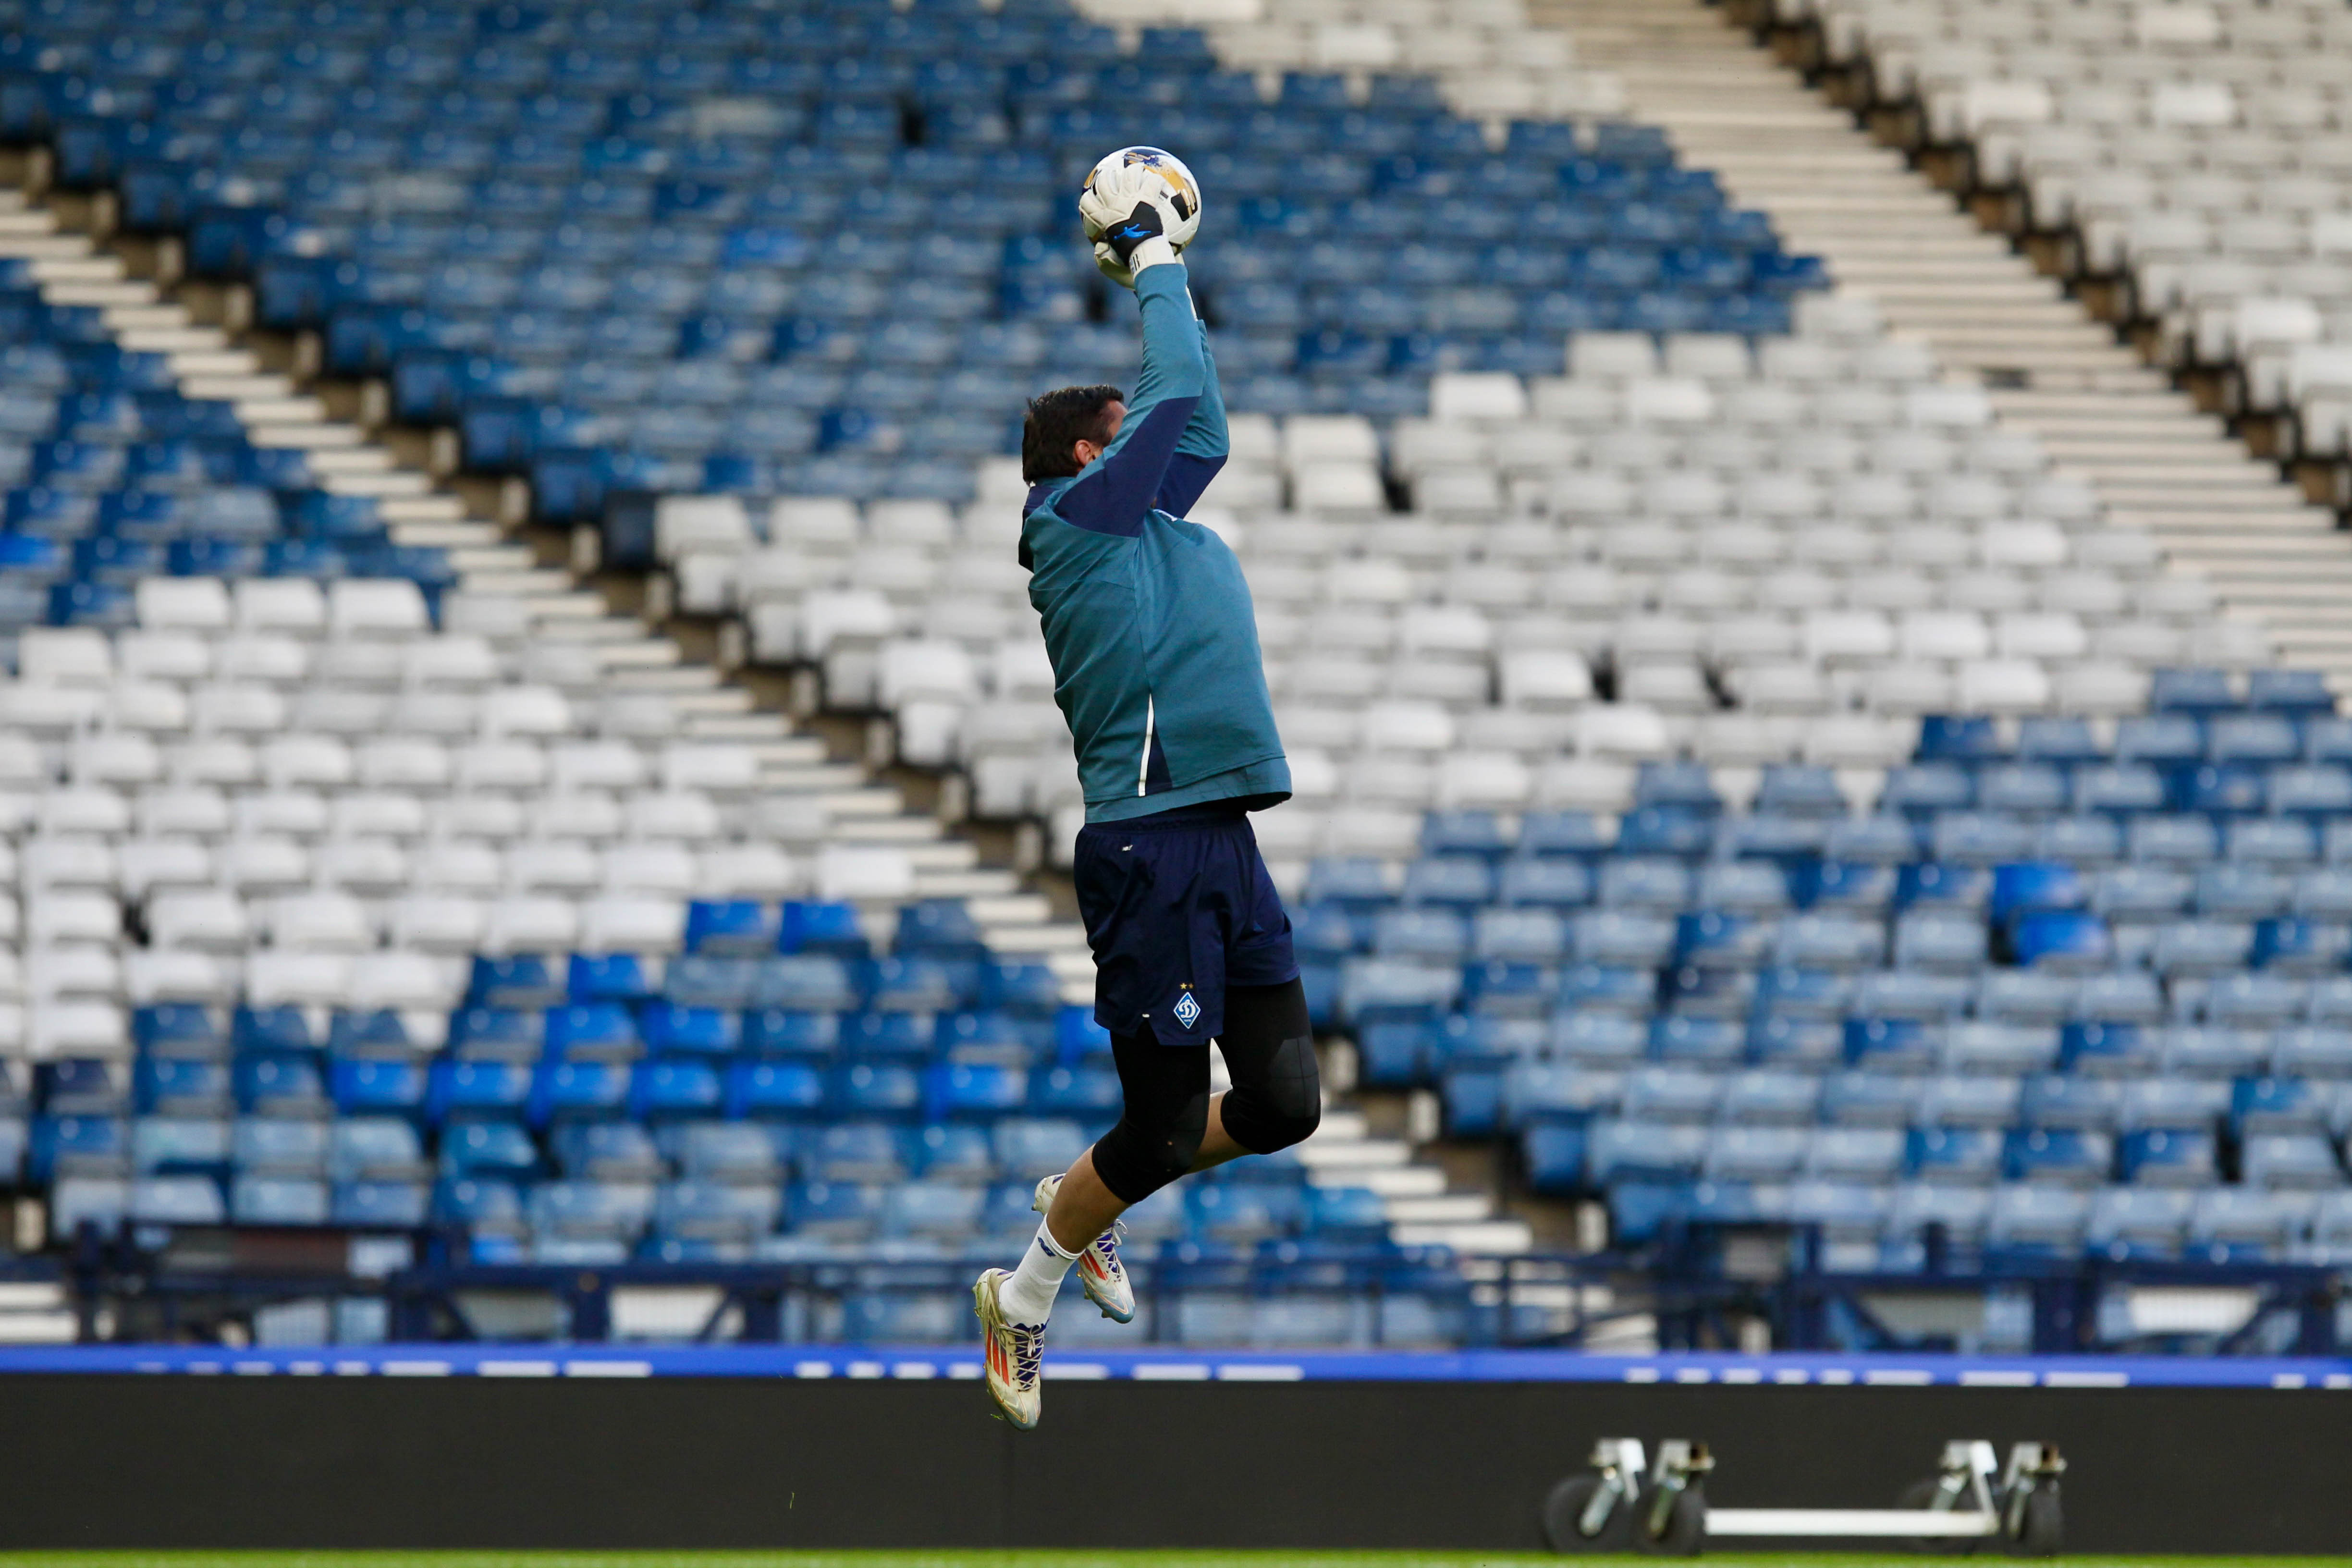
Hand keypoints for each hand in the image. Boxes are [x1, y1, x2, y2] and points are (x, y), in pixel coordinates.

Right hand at [1079, 162, 1183, 286]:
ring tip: (1138, 172)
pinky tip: (1159, 181)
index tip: (1093, 196)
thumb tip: (1098, 248)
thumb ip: (1103, 253)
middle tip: (1113, 176)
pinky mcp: (1146, 198)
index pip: (1086, 203)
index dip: (1088, 198)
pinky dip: (1156, 181)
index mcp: (1103, 218)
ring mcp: (1130, 198)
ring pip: (1128, 175)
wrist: (1144, 254)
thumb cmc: (1128, 260)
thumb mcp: (1109, 260)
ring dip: (1133, 171)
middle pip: (1104, 182)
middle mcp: (1113, 204)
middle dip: (1106, 176)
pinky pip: (1152, 182)